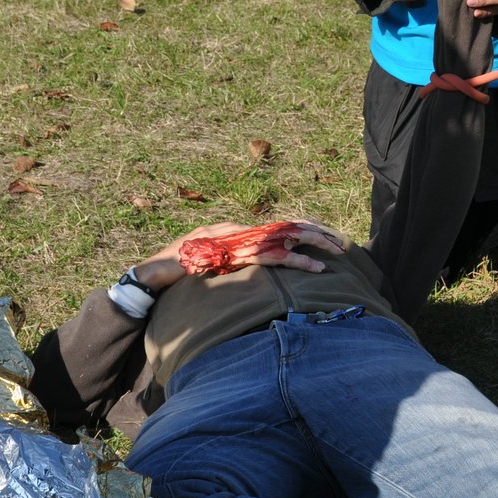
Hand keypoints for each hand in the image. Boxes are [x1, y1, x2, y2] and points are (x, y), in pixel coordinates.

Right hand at [137, 221, 347, 288]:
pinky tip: (313, 266)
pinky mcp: (239, 255)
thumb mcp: (213, 257)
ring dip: (313, 246)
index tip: (325, 236)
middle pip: (288, 228)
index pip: (278, 227)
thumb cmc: (182, 265)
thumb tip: (253, 254)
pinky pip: (273, 257)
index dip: (303, 229)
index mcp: (239, 231)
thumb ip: (233, 252)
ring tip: (334, 253)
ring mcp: (241, 241)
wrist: (157, 271)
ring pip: (285, 239)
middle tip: (340, 243)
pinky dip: (296, 261)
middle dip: (316, 234)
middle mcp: (243, 231)